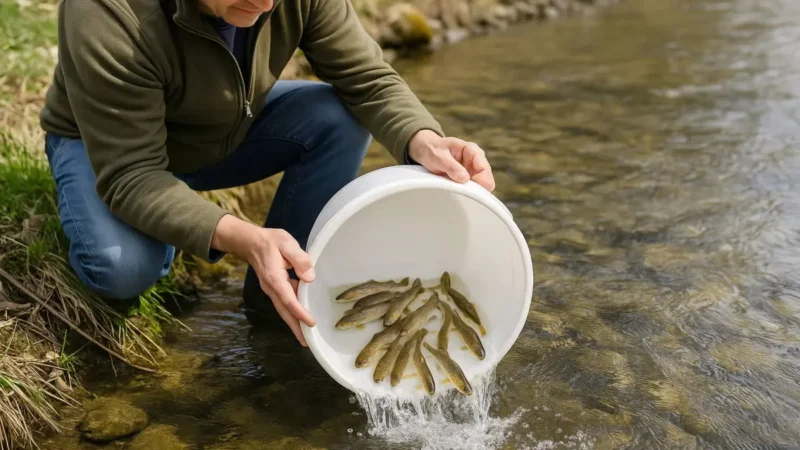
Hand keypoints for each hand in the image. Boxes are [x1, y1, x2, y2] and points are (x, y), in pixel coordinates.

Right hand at [211, 215, 314, 345]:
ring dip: (294, 322)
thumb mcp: (286, 243)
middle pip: (284, 311)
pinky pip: (284, 302)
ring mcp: (271, 289)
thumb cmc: (270, 241)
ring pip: (284, 309)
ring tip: (305, 335)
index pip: (289, 300)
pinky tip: (302, 316)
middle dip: (295, 327)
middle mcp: (271, 288)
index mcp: (275, 278)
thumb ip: (299, 258)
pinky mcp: (274, 287)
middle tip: (306, 342)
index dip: (300, 313)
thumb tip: (310, 277)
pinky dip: (292, 311)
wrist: (250, 242)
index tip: (311, 323)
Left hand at [408, 130, 495, 190]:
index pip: (483, 166)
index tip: (474, 190)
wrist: (426, 151)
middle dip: (478, 187)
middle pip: (485, 178)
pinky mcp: (467, 178)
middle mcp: (475, 160)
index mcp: (471, 150)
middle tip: (466, 195)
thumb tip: (465, 179)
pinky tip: (459, 194)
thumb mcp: (439, 157)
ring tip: (459, 194)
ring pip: (480, 185)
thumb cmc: (433, 150)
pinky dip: (467, 192)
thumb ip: (451, 167)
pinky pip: (472, 188)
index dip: (482, 180)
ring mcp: (472, 170)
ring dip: (472, 191)